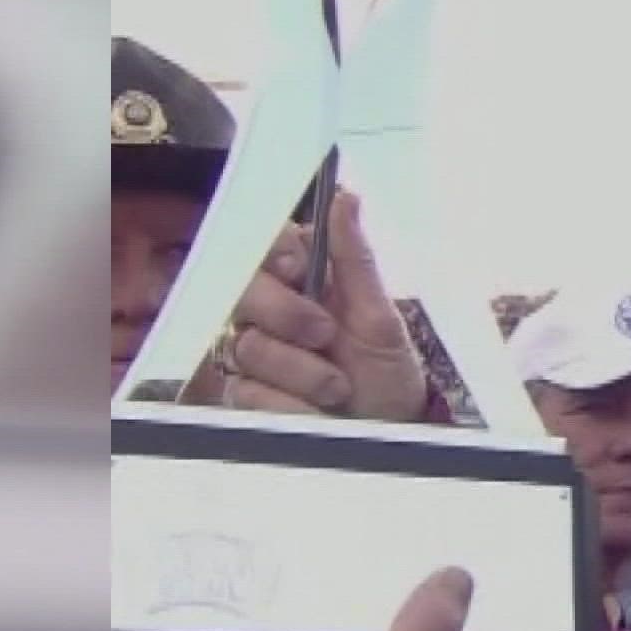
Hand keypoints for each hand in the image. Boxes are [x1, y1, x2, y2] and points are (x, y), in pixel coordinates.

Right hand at [187, 190, 428, 419]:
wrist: (386, 434)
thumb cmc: (387, 372)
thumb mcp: (380, 316)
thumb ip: (355, 258)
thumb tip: (345, 196)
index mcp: (305, 279)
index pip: (266, 244)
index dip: (273, 252)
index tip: (296, 267)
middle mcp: (273, 310)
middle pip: (243, 289)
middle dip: (287, 314)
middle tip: (326, 334)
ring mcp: (257, 352)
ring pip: (248, 345)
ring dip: (303, 371)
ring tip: (339, 386)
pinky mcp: (246, 395)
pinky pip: (249, 391)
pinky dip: (291, 404)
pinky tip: (316, 410)